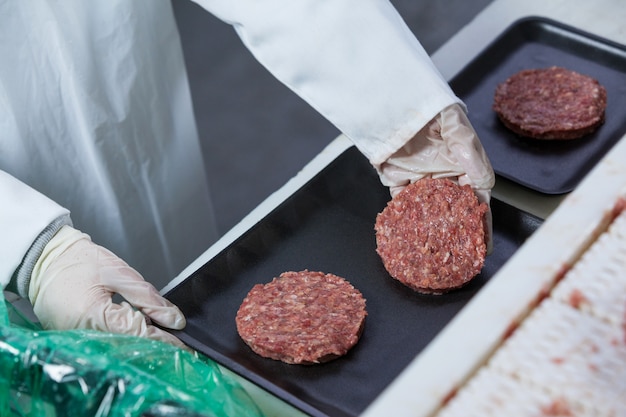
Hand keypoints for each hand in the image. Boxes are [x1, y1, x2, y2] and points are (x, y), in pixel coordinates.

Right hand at [29, 226, 187, 348]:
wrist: (46, 259)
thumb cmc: (79, 261)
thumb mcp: (120, 273)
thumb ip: (148, 298)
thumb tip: (173, 319)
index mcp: (95, 315)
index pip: (138, 334)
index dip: (164, 340)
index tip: (184, 345)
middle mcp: (83, 333)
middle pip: (129, 345)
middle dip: (154, 343)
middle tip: (177, 342)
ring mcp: (75, 338)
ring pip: (118, 346)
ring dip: (139, 341)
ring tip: (157, 332)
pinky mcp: (73, 338)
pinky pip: (104, 341)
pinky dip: (122, 337)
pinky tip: (134, 328)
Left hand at [377, 104, 494, 251]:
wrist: (399, 101)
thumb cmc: (436, 110)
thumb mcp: (457, 128)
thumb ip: (468, 153)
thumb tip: (482, 182)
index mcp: (465, 168)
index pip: (477, 202)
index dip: (481, 225)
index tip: (484, 248)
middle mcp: (444, 179)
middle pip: (453, 213)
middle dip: (456, 235)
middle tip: (457, 259)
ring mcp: (421, 181)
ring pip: (427, 212)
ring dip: (429, 231)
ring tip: (432, 255)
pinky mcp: (397, 180)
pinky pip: (400, 204)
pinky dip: (403, 218)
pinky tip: (406, 235)